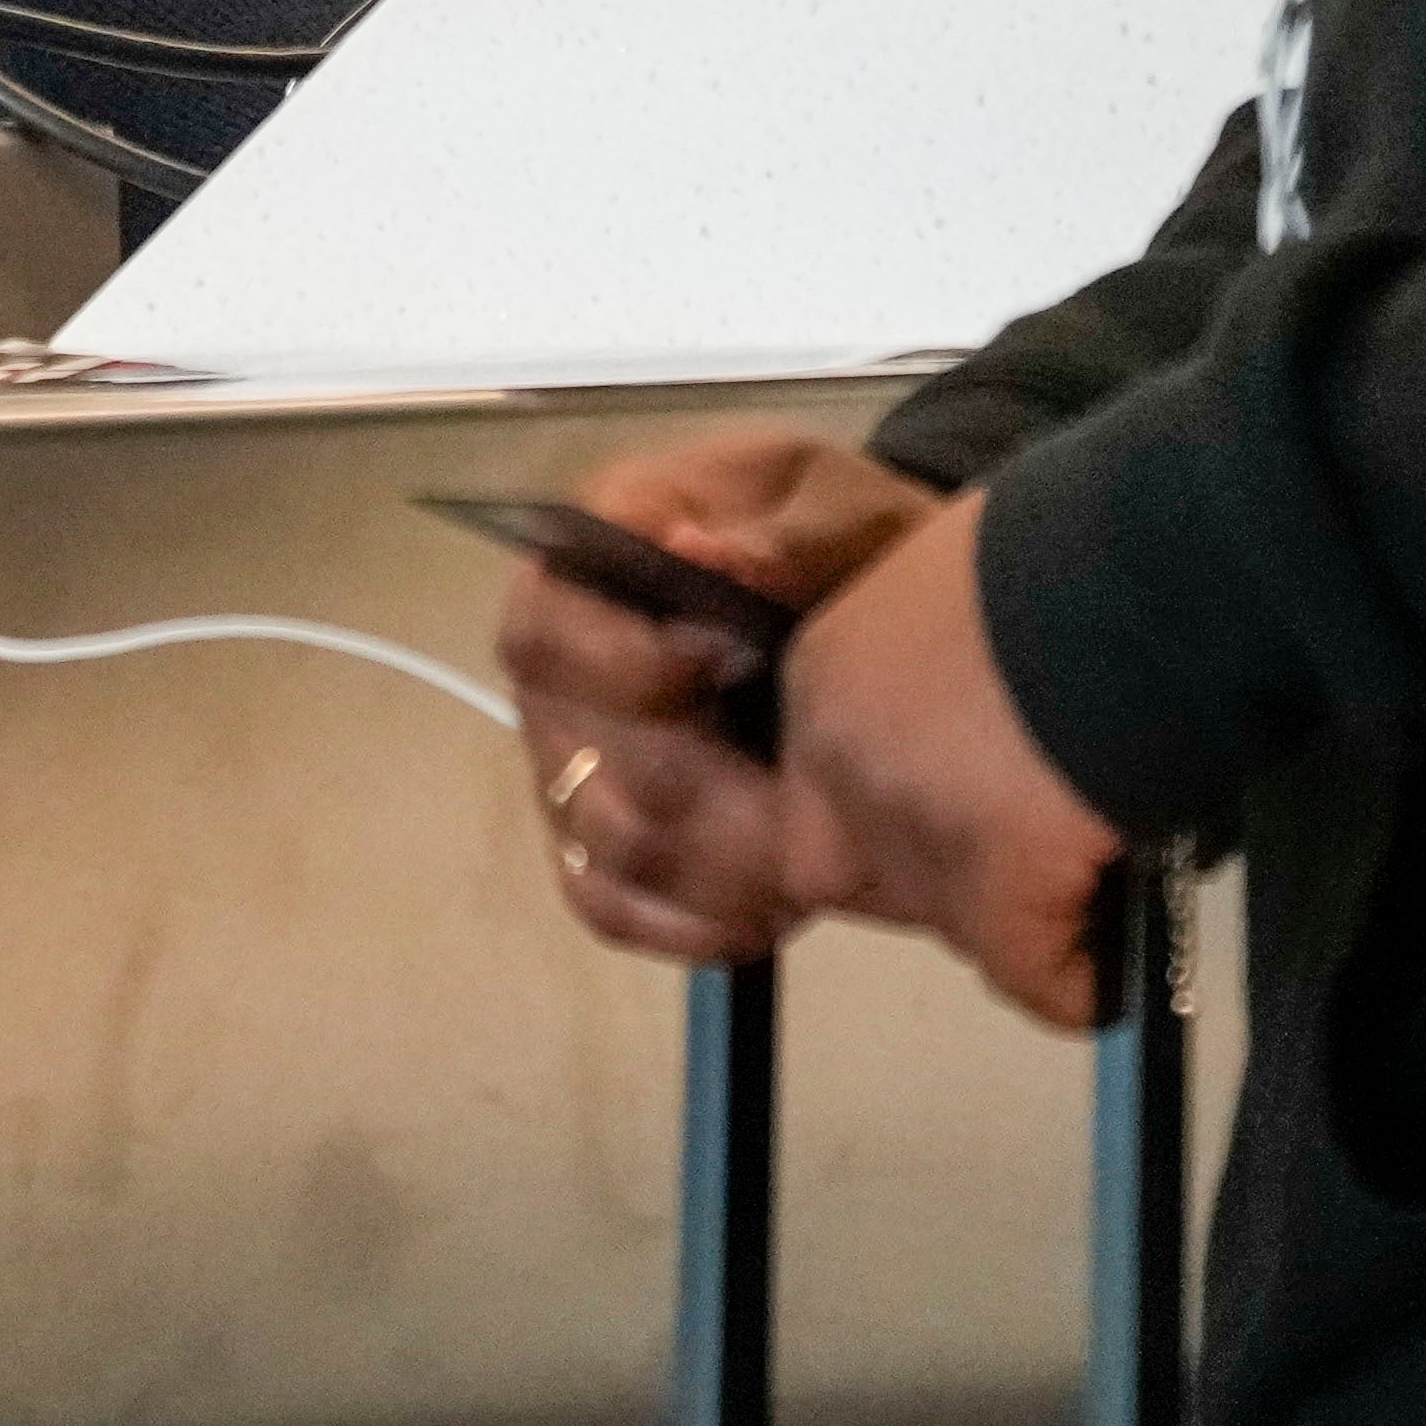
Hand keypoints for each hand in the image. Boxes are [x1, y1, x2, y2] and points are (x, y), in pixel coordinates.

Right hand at [505, 429, 935, 967]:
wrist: (881, 616)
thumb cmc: (839, 545)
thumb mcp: (835, 505)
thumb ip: (784, 528)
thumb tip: (703, 553)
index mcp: (586, 567)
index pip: (544, 631)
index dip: (625, 664)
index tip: (734, 662)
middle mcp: (556, 672)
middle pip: (572, 756)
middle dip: (699, 778)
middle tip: (805, 784)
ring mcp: (570, 763)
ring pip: (605, 842)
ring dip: (718, 859)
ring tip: (815, 843)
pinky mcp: (598, 844)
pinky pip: (610, 907)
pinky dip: (694, 919)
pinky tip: (774, 905)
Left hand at [773, 486, 1127, 1028]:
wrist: (1147, 562)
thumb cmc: (1075, 549)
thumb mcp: (955, 584)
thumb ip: (929, 658)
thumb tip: (973, 706)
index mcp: (826, 671)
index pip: (818, 792)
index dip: (894, 815)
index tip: (963, 811)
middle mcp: (842, 751)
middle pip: (853, 874)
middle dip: (929, 884)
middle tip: (1014, 865)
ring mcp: (910, 821)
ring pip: (946, 924)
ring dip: (1014, 922)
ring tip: (1088, 891)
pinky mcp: (997, 878)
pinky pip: (1033, 975)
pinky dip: (1076, 984)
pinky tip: (1111, 971)